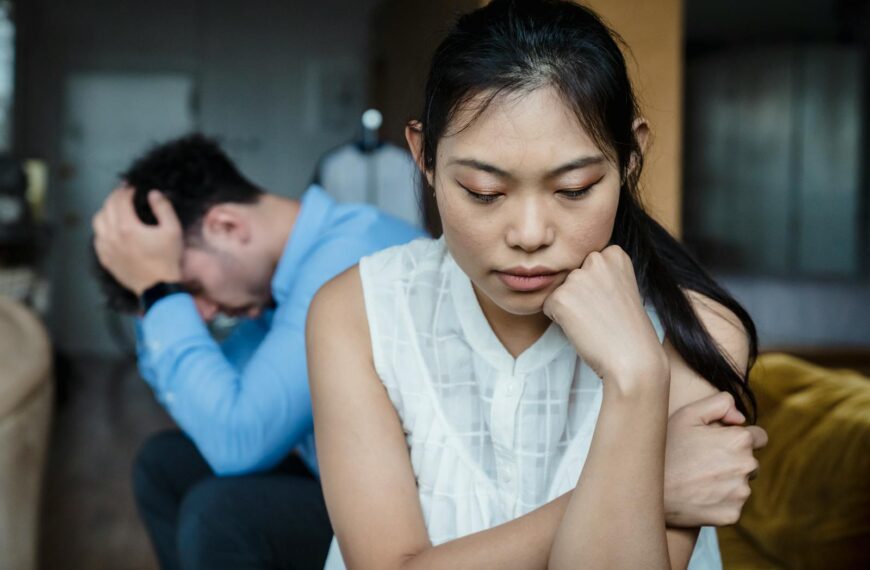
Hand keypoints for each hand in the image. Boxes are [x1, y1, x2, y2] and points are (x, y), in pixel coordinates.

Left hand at [92, 186, 183, 295]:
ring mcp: (106, 248)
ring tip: (116, 209)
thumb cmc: (167, 260)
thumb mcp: (173, 231)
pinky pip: (97, 238)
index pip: (120, 200)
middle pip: (107, 207)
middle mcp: (112, 236)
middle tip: (124, 193)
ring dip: (106, 211)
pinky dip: (102, 229)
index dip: (126, 190)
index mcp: (127, 227)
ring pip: (97, 221)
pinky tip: (111, 229)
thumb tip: (153, 194)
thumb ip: (163, 208)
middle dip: (115, 197)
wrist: (158, 288)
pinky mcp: (106, 259)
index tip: (133, 187)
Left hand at [542, 245, 667, 386]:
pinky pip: (547, 306)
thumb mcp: (622, 288)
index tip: (612, 301)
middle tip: (602, 314)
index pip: (587, 263)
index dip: (595, 286)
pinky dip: (559, 320)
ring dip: (569, 306)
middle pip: (571, 274)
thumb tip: (569, 272)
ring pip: (559, 290)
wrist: (633, 358)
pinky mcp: (560, 297)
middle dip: (579, 293)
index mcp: (614, 253)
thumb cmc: (629, 329)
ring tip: (594, 322)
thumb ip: (601, 273)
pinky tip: (582, 328)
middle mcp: (596, 259)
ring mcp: (577, 277)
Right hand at [663, 392, 767, 526]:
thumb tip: (741, 418)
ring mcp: (740, 493)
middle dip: (733, 459)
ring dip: (727, 481)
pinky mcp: (733, 514)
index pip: (759, 437)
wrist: (649, 487)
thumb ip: (720, 403)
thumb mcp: (688, 414)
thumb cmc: (667, 447)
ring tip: (698, 478)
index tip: (720, 443)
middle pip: (750, 461)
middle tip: (702, 461)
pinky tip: (698, 495)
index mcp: (740, 440)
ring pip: (741, 483)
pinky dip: (719, 501)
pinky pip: (732, 504)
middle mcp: (747, 466)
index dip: (738, 438)